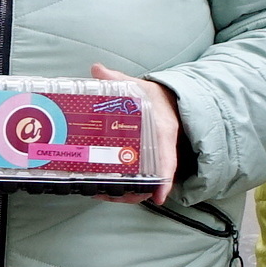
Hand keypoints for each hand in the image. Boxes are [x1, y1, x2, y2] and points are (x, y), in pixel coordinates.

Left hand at [89, 64, 181, 204]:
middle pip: (152, 181)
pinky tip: (104, 188)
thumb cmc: (153, 96)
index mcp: (163, 132)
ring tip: (99, 193)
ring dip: (125, 195)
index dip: (163, 180)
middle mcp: (162, 150)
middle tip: (105, 194)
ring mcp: (155, 159)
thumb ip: (118, 80)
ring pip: (144, 185)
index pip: (167, 159)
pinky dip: (125, 189)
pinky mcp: (148, 162)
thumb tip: (97, 69)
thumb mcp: (138, 86)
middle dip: (132, 194)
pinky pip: (140, 180)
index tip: (158, 197)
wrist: (167, 101)